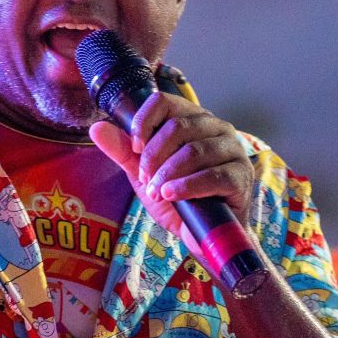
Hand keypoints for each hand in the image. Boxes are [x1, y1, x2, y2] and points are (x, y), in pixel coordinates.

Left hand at [89, 90, 253, 250]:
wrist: (202, 235)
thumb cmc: (177, 199)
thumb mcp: (144, 174)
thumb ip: (123, 151)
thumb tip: (96, 128)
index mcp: (192, 119)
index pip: (163, 101)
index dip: (143, 122)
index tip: (134, 148)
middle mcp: (216, 127)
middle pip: (177, 127)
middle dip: (153, 157)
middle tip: (145, 180)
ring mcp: (233, 149)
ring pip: (193, 151)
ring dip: (167, 175)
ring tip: (157, 192)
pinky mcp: (241, 175)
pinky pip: (212, 175)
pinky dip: (186, 186)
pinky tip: (171, 196)